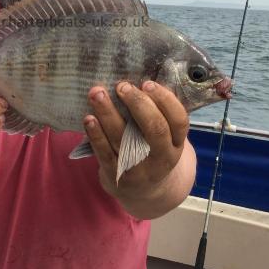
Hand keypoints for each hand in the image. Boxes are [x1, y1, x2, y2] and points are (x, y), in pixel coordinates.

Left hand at [84, 80, 192, 215]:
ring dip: (109, 113)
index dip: (165, 100)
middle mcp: (162, 157)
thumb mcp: (165, 137)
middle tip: (122, 86)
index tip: (147, 83)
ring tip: (97, 93)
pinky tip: (89, 118)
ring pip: (124, 139)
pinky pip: (104, 153)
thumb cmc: (151, 150)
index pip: (179, 121)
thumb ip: (158, 113)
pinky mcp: (117, 175)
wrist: (144, 192)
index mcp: (177, 143)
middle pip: (155, 129)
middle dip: (138, 104)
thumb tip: (139, 75)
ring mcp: (139, 168)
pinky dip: (96, 134)